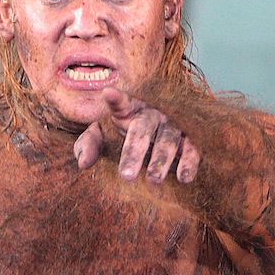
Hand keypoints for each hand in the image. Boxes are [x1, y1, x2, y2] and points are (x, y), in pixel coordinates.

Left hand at [73, 88, 199, 183]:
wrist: (151, 142)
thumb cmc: (120, 136)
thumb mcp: (101, 138)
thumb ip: (88, 146)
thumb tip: (83, 163)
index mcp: (128, 109)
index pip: (120, 103)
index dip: (115, 99)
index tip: (107, 94)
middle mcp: (151, 114)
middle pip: (143, 128)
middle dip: (135, 151)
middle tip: (126, 175)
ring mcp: (172, 125)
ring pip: (169, 138)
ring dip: (161, 160)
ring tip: (152, 180)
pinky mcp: (188, 140)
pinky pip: (191, 149)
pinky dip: (189, 163)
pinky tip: (183, 178)